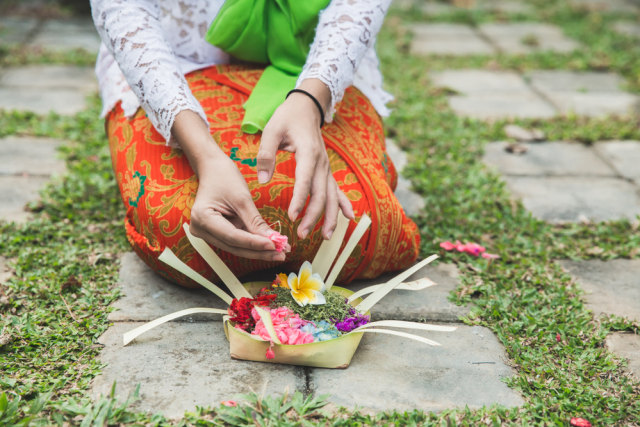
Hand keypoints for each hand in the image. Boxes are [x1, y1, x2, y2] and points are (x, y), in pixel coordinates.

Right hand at [172, 110, 288, 260]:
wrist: (212, 168)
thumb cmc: (224, 177)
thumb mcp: (242, 198)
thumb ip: (255, 221)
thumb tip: (272, 240)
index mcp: (203, 218)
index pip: (232, 237)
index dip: (254, 243)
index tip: (274, 245)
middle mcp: (200, 229)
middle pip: (234, 246)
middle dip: (259, 251)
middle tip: (281, 253)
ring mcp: (207, 233)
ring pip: (236, 247)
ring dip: (258, 250)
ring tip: (280, 251)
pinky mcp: (216, 233)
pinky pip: (236, 241)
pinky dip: (253, 243)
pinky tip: (270, 245)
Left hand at [257, 79, 354, 239]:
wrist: (307, 106)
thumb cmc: (287, 118)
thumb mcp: (272, 130)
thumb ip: (266, 154)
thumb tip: (263, 180)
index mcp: (308, 152)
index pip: (305, 180)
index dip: (300, 199)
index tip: (291, 216)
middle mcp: (322, 163)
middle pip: (321, 194)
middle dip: (313, 216)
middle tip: (301, 233)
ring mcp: (327, 168)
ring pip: (331, 196)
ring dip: (329, 217)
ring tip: (324, 237)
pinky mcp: (326, 171)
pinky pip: (337, 190)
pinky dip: (343, 204)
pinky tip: (349, 218)